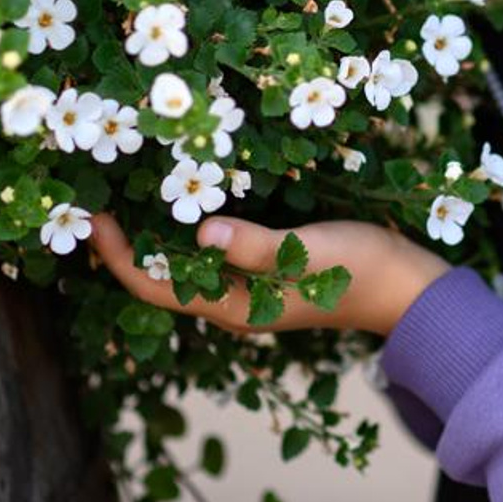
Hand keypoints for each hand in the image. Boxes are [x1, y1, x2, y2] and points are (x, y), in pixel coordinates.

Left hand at [89, 211, 452, 337]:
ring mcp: (254, 288)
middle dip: (131, 246)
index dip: (120, 259)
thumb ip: (254, 246)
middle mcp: (236, 303)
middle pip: (165, 280)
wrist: (407, 284)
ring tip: (139, 193)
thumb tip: (200, 235)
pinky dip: (197, 230)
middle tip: (106, 200)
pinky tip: (199, 199)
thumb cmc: (358, 268)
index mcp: (236, 308)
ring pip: (191, 267)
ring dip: (162, 237)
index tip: (95, 222)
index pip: (157, 289)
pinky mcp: (272, 270)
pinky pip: (219, 255)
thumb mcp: (306, 252)